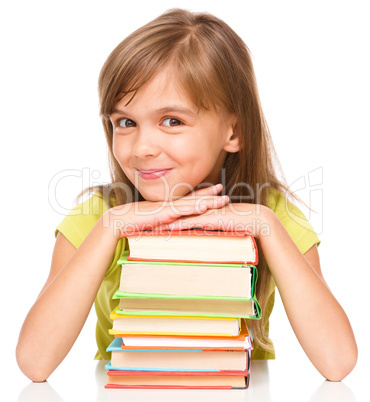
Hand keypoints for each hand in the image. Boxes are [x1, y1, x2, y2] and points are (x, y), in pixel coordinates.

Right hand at [105, 183, 229, 237]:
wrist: (121, 220)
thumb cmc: (134, 222)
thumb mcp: (152, 221)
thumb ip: (163, 221)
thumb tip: (169, 225)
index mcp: (168, 205)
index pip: (188, 198)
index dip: (202, 194)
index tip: (215, 189)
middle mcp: (170, 204)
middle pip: (193, 198)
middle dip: (210, 193)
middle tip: (223, 189)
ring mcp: (169, 207)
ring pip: (193, 203)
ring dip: (209, 200)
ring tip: (223, 199)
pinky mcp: (166, 213)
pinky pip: (184, 210)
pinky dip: (195, 208)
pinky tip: (205, 207)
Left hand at [156, 202, 270, 237]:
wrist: (255, 219)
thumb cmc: (240, 223)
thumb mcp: (221, 225)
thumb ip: (211, 227)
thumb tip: (203, 233)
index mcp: (202, 210)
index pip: (181, 213)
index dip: (167, 216)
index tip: (154, 220)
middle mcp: (201, 209)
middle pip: (176, 213)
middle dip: (161, 216)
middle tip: (145, 221)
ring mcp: (204, 213)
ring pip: (180, 217)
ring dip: (165, 221)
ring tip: (149, 225)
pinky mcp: (209, 219)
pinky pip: (190, 222)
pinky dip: (178, 226)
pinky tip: (167, 229)